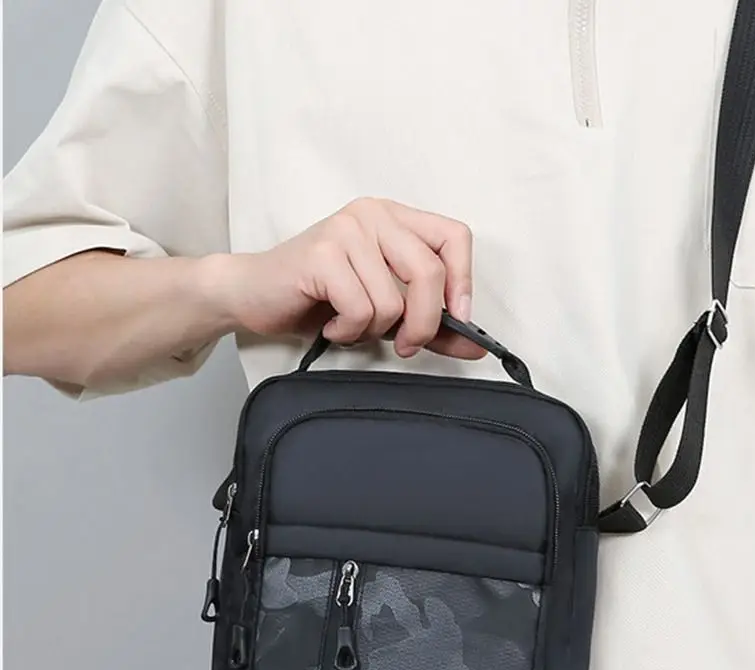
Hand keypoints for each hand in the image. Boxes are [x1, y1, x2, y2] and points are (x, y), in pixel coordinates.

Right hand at [210, 197, 484, 360]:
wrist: (253, 295)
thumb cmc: (320, 299)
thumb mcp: (387, 313)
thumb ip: (433, 326)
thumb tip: (478, 348)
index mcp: (395, 219)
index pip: (455, 237)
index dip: (463, 282)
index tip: (458, 320)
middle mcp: (373, 215)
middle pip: (429, 272)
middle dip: (423, 323)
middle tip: (404, 345)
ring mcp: (346, 230)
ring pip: (393, 300)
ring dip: (373, 331)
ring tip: (350, 325)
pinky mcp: (321, 254)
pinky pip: (361, 308)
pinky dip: (349, 331)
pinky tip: (331, 325)